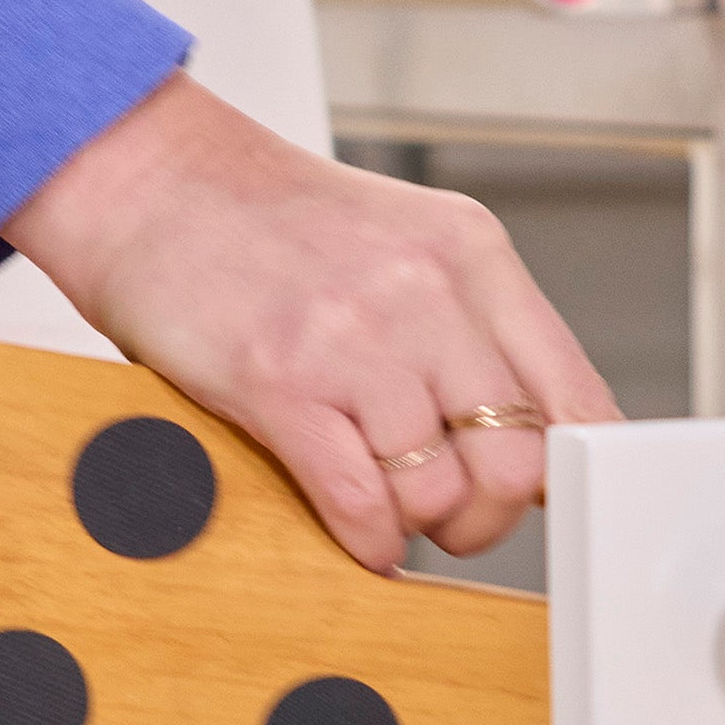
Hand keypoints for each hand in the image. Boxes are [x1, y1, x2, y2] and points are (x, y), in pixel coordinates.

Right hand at [5, 73, 618, 572]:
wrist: (150, 180)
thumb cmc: (270, 226)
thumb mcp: (406, 248)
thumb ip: (475, 329)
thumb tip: (538, 442)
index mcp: (471, 257)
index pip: (575, 396)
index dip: (573, 473)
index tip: (546, 500)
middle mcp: (425, 294)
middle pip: (516, 463)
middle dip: (489, 518)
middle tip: (452, 520)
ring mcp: (354, 340)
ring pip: (438, 495)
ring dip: (417, 530)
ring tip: (389, 514)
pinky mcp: (281, 385)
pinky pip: (360, 505)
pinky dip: (368, 543)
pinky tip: (357, 534)